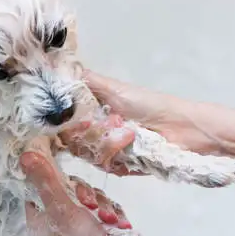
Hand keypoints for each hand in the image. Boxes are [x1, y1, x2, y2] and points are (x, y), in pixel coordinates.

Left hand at [20, 151, 131, 235]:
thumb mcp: (61, 208)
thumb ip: (45, 180)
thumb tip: (25, 155)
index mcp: (38, 220)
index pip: (37, 188)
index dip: (50, 175)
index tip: (63, 170)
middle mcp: (55, 222)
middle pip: (66, 189)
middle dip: (84, 194)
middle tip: (89, 204)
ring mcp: (77, 227)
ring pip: (88, 198)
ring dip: (101, 205)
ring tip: (107, 218)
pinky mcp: (97, 229)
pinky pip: (103, 209)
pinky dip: (111, 214)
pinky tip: (117, 223)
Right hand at [63, 71, 220, 171]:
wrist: (182, 129)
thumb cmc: (149, 104)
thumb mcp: (114, 88)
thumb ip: (83, 81)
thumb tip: (53, 69)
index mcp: (89, 110)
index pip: (61, 119)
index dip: (60, 120)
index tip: (66, 117)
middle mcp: (93, 130)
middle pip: (69, 139)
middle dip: (88, 132)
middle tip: (110, 122)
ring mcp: (104, 149)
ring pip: (85, 153)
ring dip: (107, 144)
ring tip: (129, 134)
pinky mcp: (117, 166)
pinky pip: (102, 166)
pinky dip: (117, 156)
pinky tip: (132, 146)